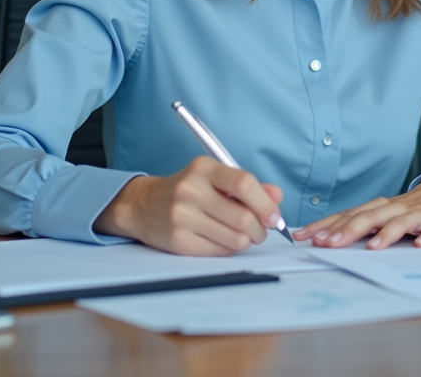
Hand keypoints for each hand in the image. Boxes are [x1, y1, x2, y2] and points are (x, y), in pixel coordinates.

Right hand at [94, 157, 284, 255]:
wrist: (143, 205)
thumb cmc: (187, 190)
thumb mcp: (215, 178)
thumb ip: (248, 186)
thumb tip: (277, 196)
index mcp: (203, 169)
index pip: (243, 184)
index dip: (265, 204)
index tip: (275, 217)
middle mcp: (190, 190)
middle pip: (243, 218)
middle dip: (260, 229)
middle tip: (260, 230)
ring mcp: (182, 217)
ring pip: (235, 239)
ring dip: (246, 241)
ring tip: (241, 234)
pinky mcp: (178, 241)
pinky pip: (220, 252)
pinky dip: (228, 249)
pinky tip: (221, 239)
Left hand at [293, 174, 420, 249]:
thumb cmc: (408, 209)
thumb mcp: (381, 214)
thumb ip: (358, 225)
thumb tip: (325, 238)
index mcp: (376, 208)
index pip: (346, 215)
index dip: (324, 226)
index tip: (304, 236)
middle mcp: (392, 208)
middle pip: (367, 218)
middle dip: (347, 230)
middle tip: (329, 243)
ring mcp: (415, 214)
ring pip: (398, 223)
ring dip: (386, 234)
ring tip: (373, 247)